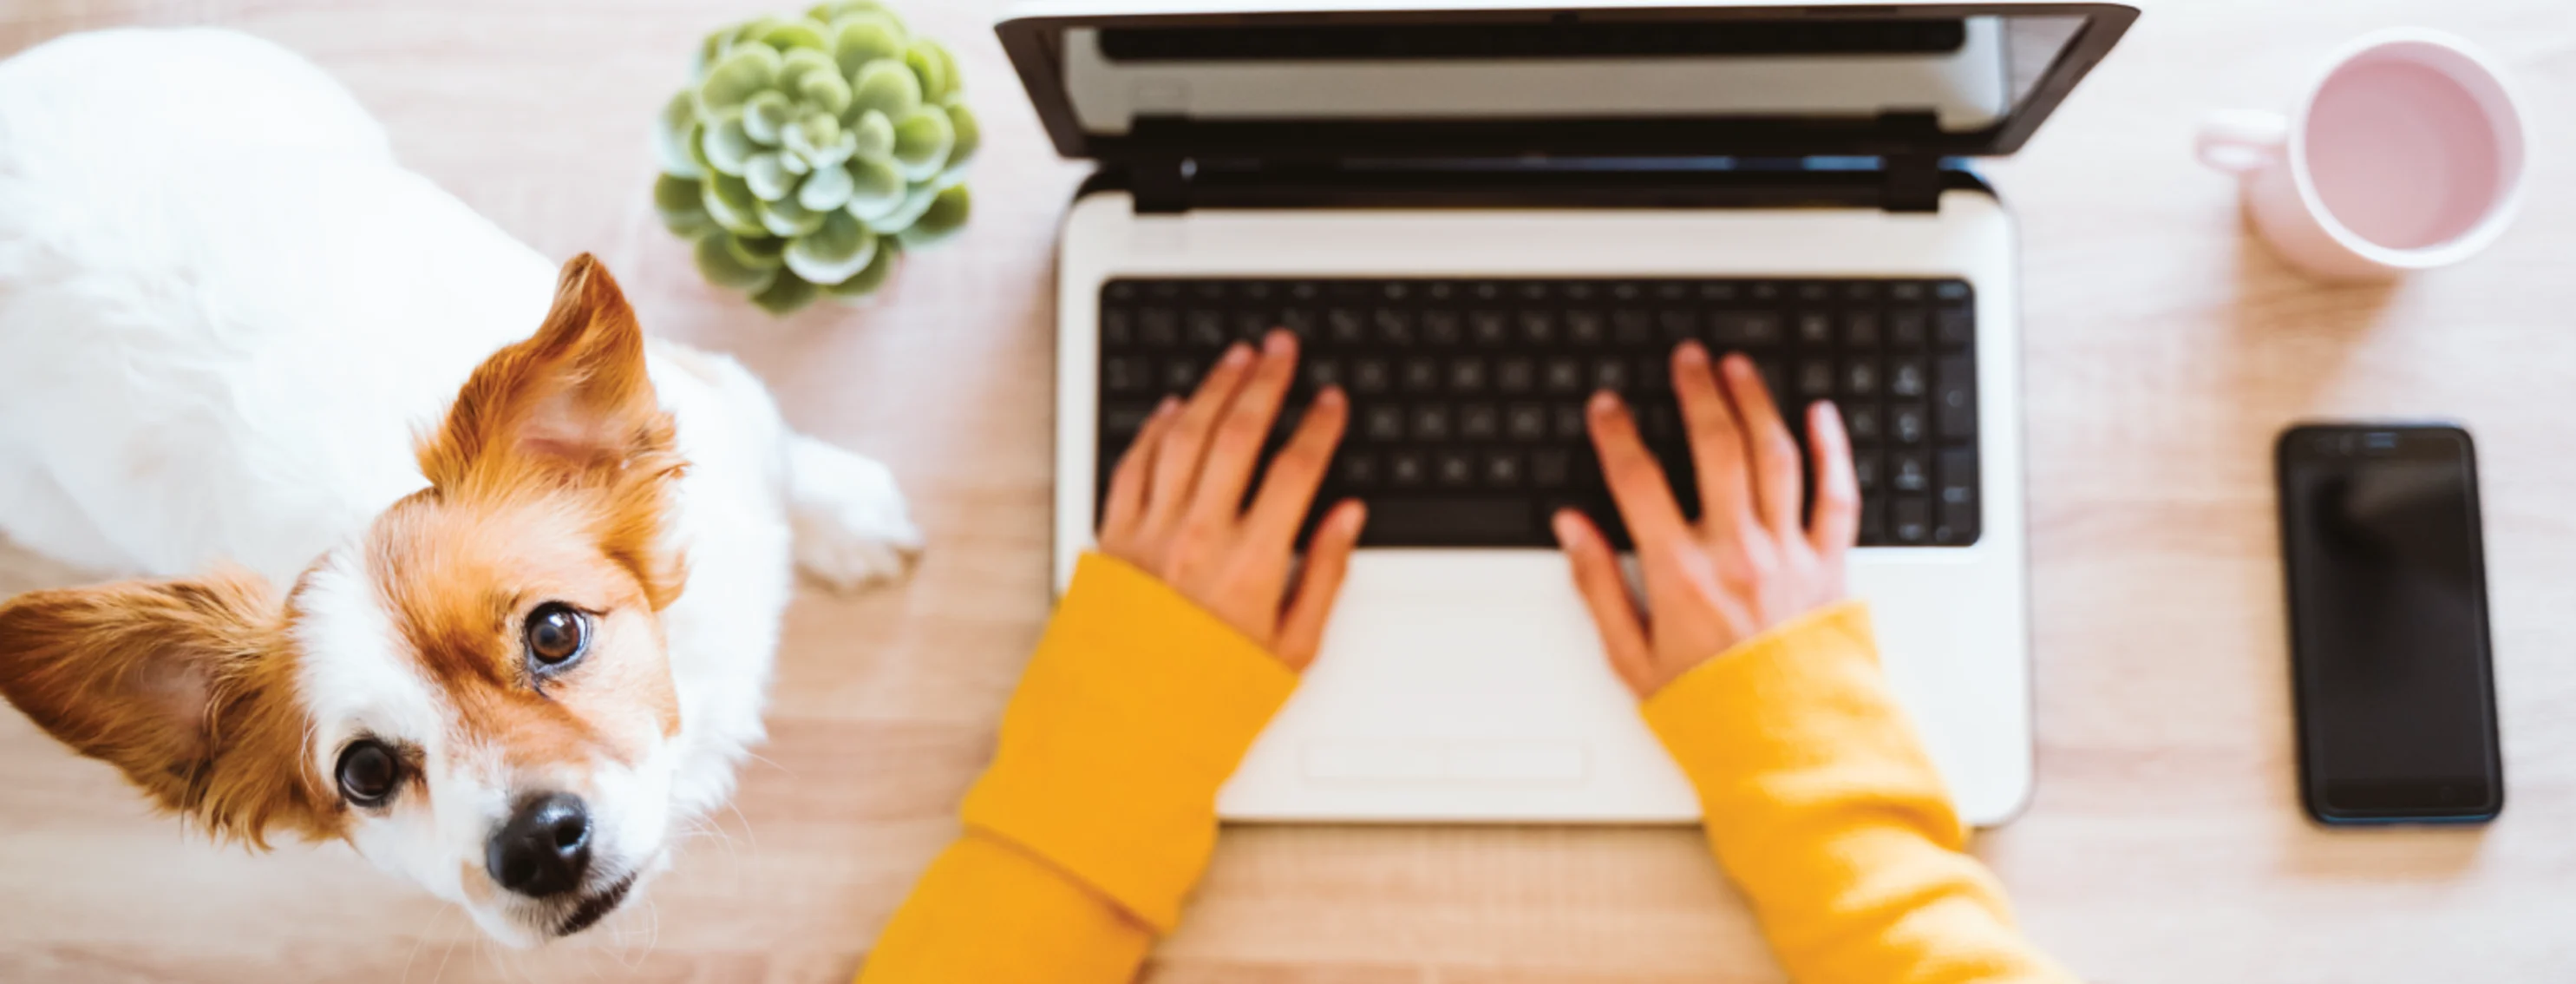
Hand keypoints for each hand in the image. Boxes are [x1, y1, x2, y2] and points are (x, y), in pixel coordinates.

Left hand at [1097, 331, 1367, 670]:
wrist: (1127, 734)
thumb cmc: (1211, 700)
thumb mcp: (1292, 652)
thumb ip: (1323, 576)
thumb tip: (1344, 518)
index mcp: (1250, 566)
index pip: (1295, 471)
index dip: (1319, 427)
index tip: (1331, 401)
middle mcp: (1197, 539)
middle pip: (1238, 435)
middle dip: (1266, 381)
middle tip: (1282, 348)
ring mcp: (1148, 536)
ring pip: (1183, 437)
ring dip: (1214, 390)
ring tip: (1235, 359)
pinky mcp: (1111, 542)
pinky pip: (1132, 467)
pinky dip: (1154, 430)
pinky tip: (1173, 408)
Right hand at [1552, 343, 1860, 697]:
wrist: (1790, 748)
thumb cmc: (1711, 709)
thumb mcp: (1631, 658)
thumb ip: (1598, 586)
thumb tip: (1572, 529)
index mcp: (1682, 574)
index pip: (1639, 481)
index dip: (1616, 434)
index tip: (1606, 406)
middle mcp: (1738, 552)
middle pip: (1715, 447)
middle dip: (1696, 392)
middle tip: (1686, 357)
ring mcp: (1790, 554)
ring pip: (1774, 456)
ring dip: (1754, 403)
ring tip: (1737, 368)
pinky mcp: (1831, 565)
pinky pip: (1835, 494)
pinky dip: (1830, 449)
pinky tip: (1819, 415)